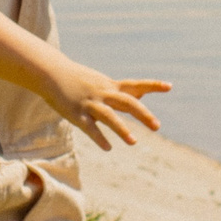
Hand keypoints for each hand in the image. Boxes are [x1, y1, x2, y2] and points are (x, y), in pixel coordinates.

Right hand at [42, 60, 169, 150]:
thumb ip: (122, 90)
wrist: (51, 73)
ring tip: (134, 142)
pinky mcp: (76, 114)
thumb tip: (143, 92)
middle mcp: (103, 93)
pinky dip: (99, 138)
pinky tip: (108, 148)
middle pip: (127, 102)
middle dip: (143, 114)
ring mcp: (90, 104)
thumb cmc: (80, 79)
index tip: (170, 86)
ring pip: (109, 116)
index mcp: (111, 86)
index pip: (135, 85)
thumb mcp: (103, 82)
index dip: (153, 85)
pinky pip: (89, 127)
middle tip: (157, 126)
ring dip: (121, 129)